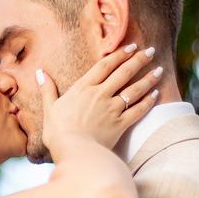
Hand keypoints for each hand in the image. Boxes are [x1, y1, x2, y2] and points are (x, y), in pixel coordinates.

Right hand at [37, 44, 163, 153]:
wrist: (74, 151)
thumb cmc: (58, 132)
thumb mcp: (50, 109)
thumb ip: (48, 90)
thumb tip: (40, 72)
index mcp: (83, 88)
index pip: (105, 65)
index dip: (119, 54)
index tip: (131, 46)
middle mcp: (100, 94)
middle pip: (124, 73)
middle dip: (139, 60)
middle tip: (151, 51)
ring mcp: (112, 109)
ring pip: (134, 89)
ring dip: (148, 78)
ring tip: (159, 69)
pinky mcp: (121, 124)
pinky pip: (138, 110)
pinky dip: (148, 102)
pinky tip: (155, 94)